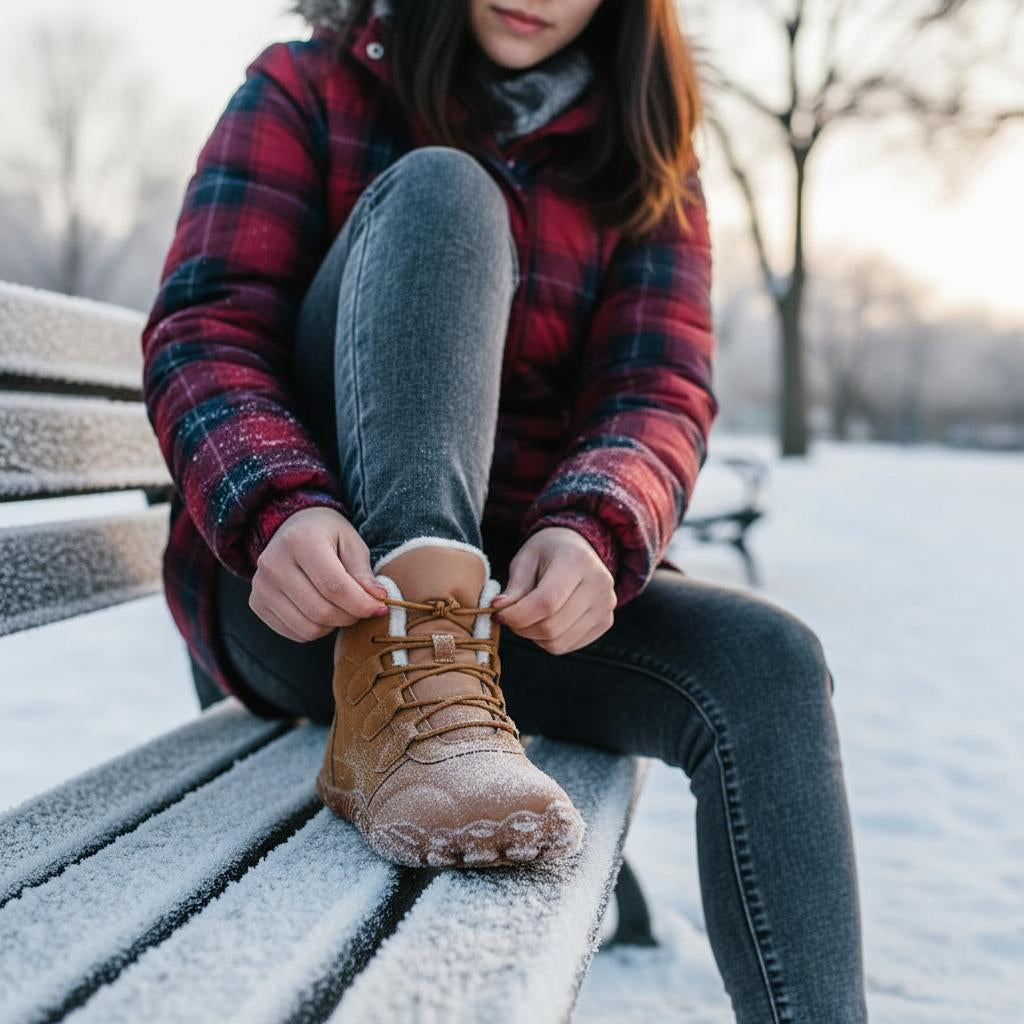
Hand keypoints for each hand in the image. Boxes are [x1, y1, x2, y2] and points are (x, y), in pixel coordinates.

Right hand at [248, 506, 387, 641]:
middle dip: (350, 616)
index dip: (361, 604)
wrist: (291, 528)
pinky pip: (295, 633)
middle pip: (321, 611)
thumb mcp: (351, 542)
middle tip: (362, 607)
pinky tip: (321, 609)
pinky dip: (316, 629)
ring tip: (341, 607)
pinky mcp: (257, 603)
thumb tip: (377, 600)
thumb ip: (363, 572)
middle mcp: (273, 563)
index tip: (380, 607)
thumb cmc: (328, 535)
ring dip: (334, 625)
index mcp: (300, 540)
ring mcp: (261, 585)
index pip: (334, 586)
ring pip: (308, 628)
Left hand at [489, 526, 615, 654]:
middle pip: (551, 627)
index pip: (546, 602)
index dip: (517, 615)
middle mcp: (598, 584)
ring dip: (534, 636)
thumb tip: (500, 610)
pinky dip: (549, 640)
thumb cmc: (548, 552)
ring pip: (558, 643)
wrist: (578, 548)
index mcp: (577, 561)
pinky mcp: (605, 622)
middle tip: (510, 616)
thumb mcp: (526, 559)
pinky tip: (546, 620)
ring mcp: (606, 606)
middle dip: (521, 628)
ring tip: (529, 616)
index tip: (499, 614)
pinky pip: (568, 646)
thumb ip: (514, 587)